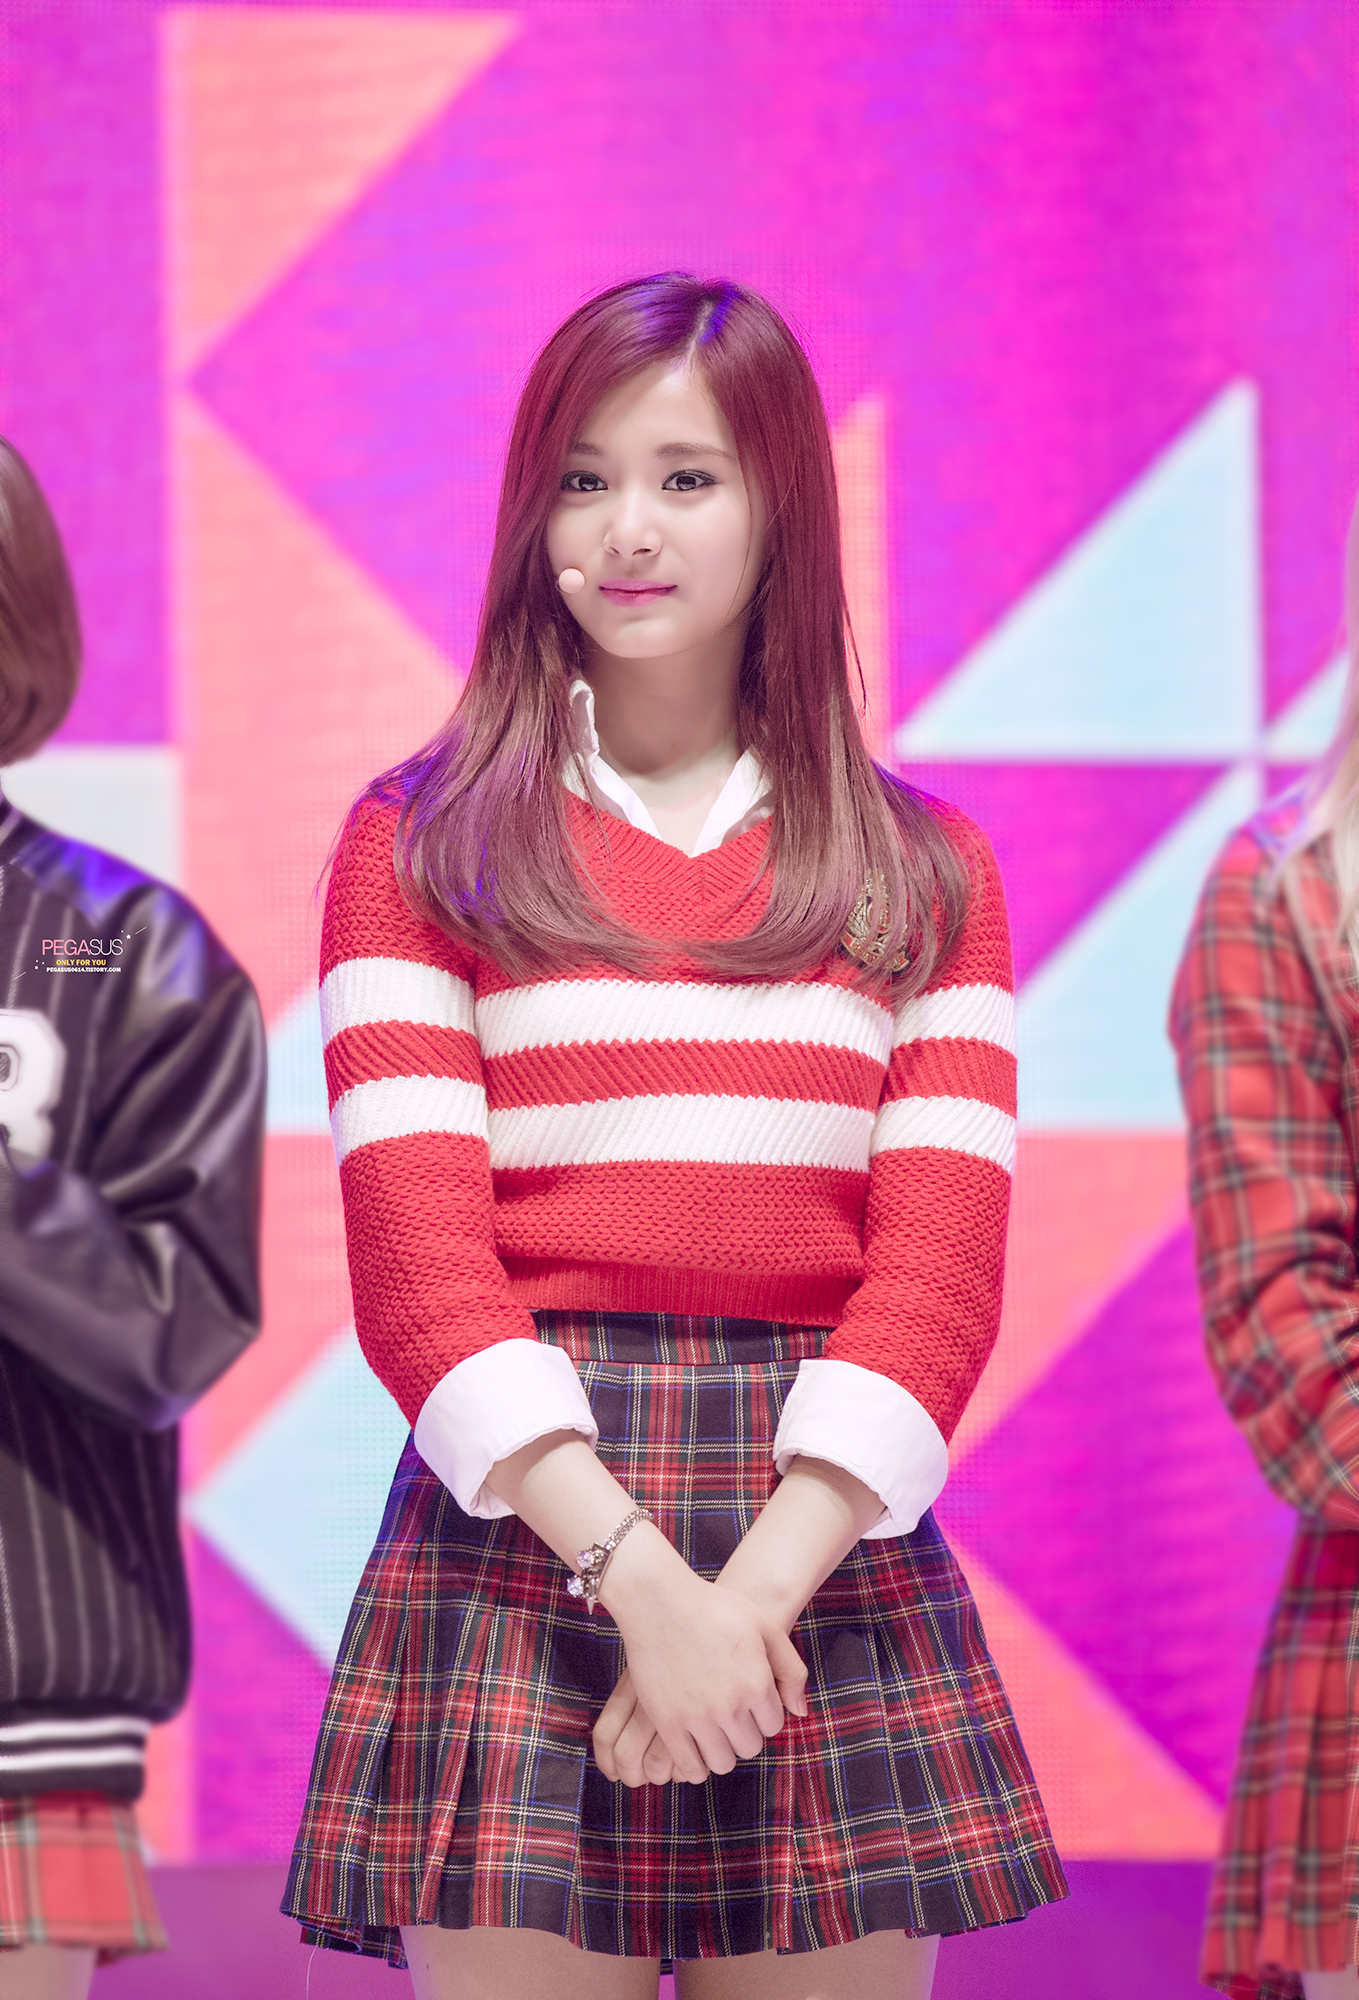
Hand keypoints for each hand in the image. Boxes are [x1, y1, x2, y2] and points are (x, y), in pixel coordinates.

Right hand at [599, 1539, 807, 1783]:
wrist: (659, 1602)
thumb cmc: (714, 1609)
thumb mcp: (764, 1627)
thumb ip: (791, 1669)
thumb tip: (800, 1712)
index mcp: (757, 1683)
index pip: (773, 1725)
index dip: (763, 1713)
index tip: (748, 1699)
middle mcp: (730, 1705)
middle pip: (750, 1746)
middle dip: (745, 1732)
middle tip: (730, 1712)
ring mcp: (698, 1717)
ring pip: (722, 1762)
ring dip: (721, 1749)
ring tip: (713, 1729)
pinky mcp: (668, 1723)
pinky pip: (690, 1767)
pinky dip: (695, 1764)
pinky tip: (693, 1745)